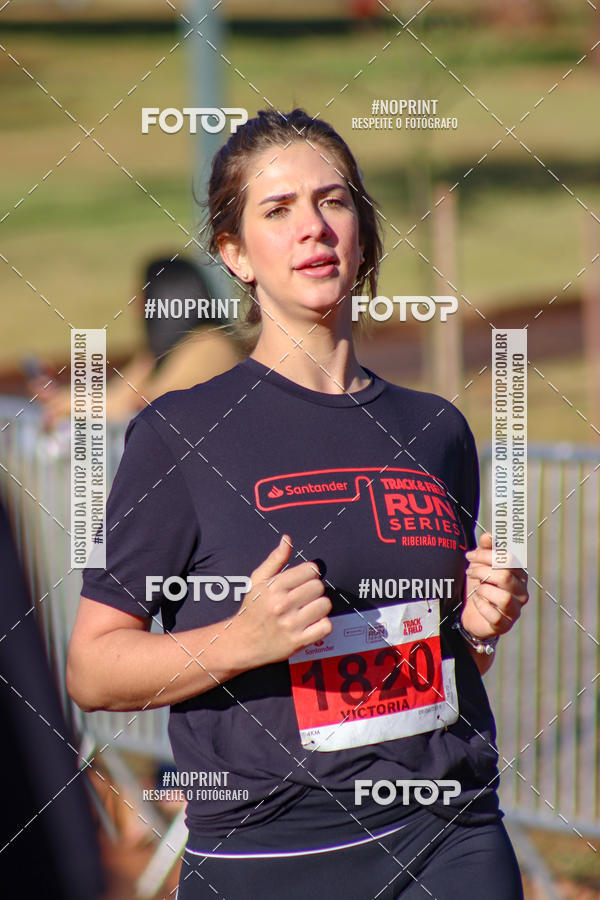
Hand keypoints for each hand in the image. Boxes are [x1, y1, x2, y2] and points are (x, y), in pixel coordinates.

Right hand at [233, 535, 331, 668]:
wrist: (242, 642)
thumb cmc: (252, 610)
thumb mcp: (258, 581)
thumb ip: (275, 559)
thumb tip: (287, 540)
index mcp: (274, 587)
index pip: (310, 570)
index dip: (309, 574)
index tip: (303, 581)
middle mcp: (282, 604)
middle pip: (318, 587)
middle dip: (313, 590)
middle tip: (304, 597)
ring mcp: (291, 624)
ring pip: (324, 605)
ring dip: (319, 607)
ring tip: (308, 610)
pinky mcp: (298, 641)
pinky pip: (326, 626)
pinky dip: (322, 624)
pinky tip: (311, 623)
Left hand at [461, 531, 528, 639]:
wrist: (472, 612)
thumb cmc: (480, 584)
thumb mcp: (480, 564)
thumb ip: (485, 549)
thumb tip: (489, 536)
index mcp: (519, 573)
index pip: (508, 558)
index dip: (486, 555)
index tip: (469, 556)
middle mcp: (522, 591)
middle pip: (505, 576)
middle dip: (482, 571)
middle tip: (469, 572)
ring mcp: (515, 609)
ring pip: (503, 597)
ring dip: (483, 590)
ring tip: (477, 589)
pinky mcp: (505, 625)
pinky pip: (495, 615)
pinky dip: (482, 607)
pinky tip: (477, 602)